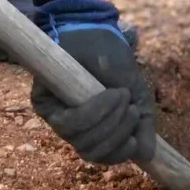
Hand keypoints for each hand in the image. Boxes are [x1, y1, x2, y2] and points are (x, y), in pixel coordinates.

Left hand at [29, 0, 154, 164]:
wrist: (99, 33)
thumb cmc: (116, 64)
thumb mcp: (137, 95)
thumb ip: (142, 126)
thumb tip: (146, 155)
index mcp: (94, 130)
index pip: (101, 156)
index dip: (119, 153)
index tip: (135, 139)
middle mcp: (73, 128)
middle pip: (91, 152)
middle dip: (118, 133)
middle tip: (132, 109)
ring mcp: (56, 116)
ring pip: (80, 139)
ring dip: (109, 120)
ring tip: (122, 95)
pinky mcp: (43, 103)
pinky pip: (70, 122)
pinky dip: (95, 111)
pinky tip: (110, 94)